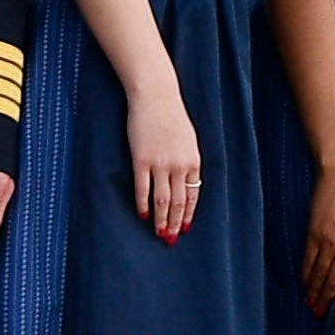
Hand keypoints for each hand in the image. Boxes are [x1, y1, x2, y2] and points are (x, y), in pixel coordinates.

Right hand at [128, 90, 203, 241]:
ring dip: (161, 220)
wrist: (156, 95)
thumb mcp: (188, 139)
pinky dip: (143, 204)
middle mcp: (180, 165)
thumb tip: (184, 180)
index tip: (184, 228)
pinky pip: (143, 188)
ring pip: (162, 200)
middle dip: (175, 223)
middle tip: (171, 239)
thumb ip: (187, 160)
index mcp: (193, 161)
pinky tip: (142, 215)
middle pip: (178, 202)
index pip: (192, 195)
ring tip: (159, 234)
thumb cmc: (171, 115)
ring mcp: (160, 164)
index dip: (188, 214)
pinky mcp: (141, 160)